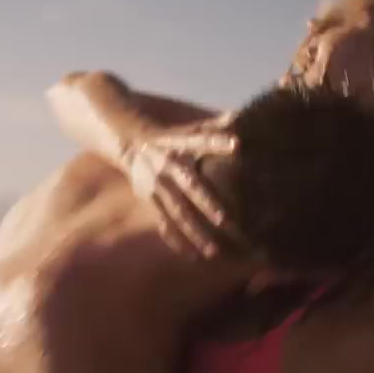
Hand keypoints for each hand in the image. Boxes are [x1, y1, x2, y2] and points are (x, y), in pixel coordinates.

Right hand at [121, 112, 251, 259]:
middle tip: (227, 222)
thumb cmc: (171, 138)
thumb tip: (243, 115)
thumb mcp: (189, 129)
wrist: (130, 144)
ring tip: (214, 252)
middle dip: (208, 205)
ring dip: (195, 233)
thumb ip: (215, 127)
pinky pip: (165, 224)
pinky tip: (193, 257)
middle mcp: (169, 167)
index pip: (202, 142)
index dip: (218, 142)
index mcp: (181, 147)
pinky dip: (178, 241)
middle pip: (191, 187)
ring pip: (178, 214)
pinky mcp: (151, 201)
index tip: (237, 144)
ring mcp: (158, 187)